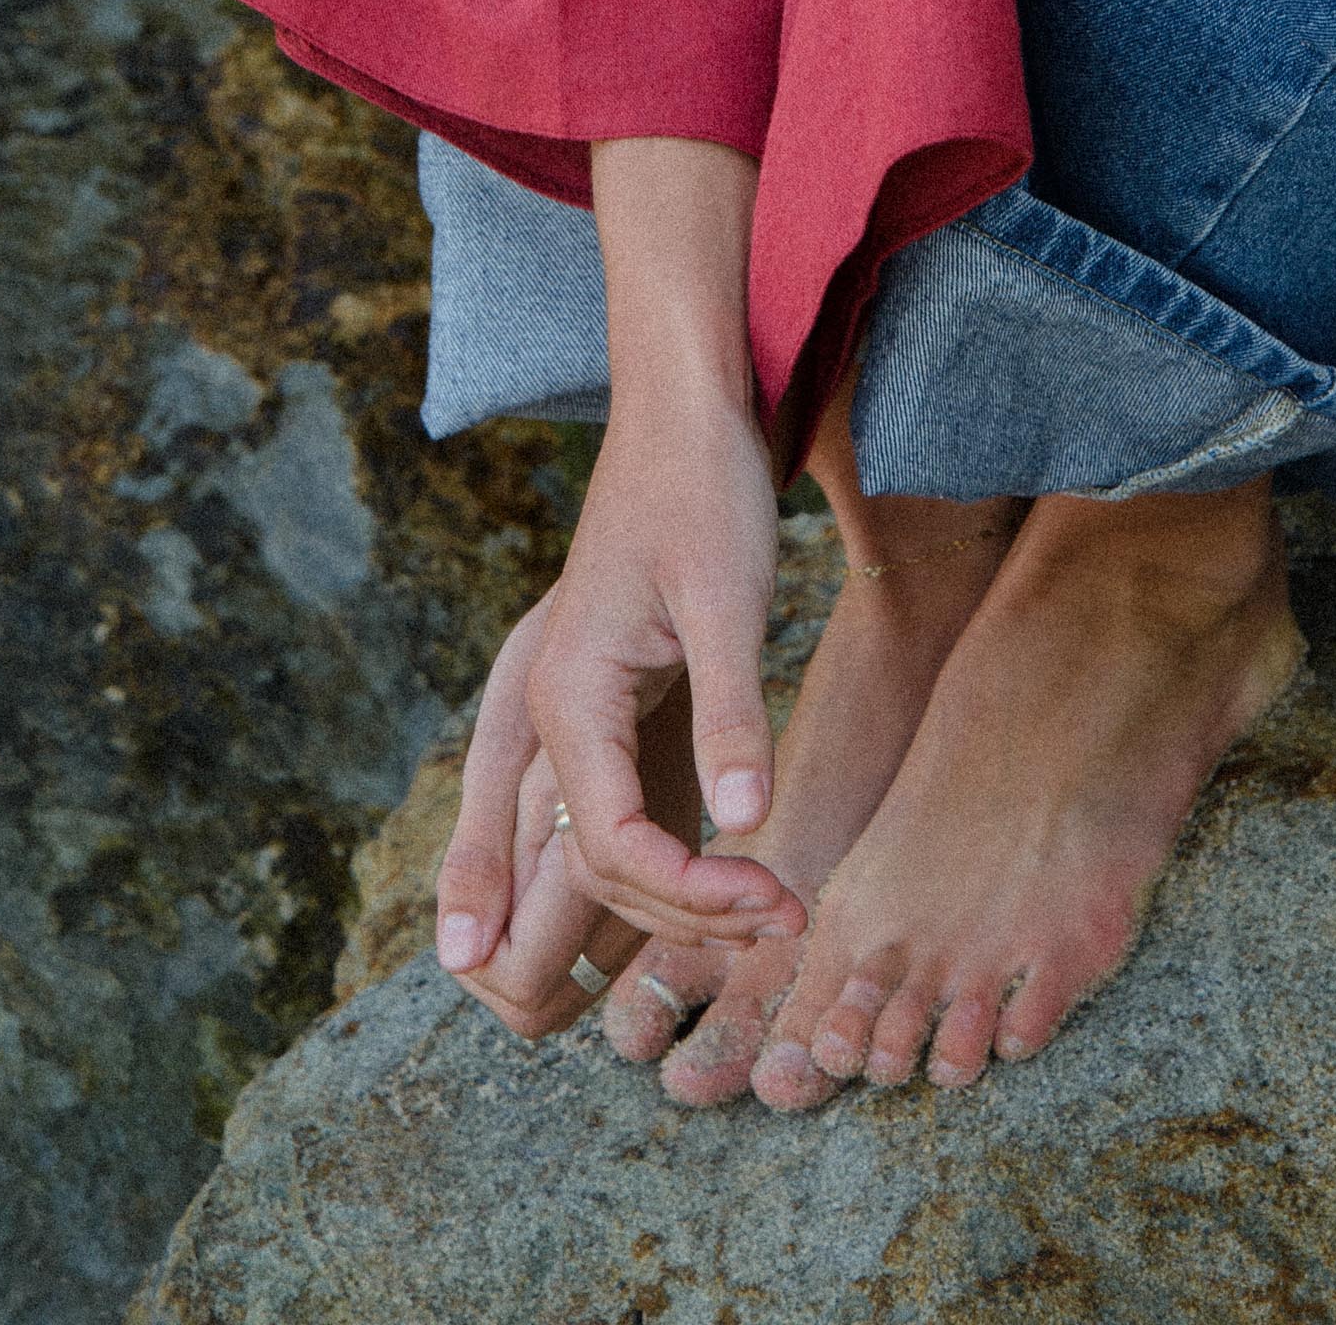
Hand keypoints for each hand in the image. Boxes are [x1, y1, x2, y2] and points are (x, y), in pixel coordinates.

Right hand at [435, 396, 803, 1032]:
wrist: (681, 415)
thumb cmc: (702, 489)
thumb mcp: (729, 595)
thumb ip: (731, 711)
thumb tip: (745, 828)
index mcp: (567, 695)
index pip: (608, 845)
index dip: (690, 892)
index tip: (772, 897)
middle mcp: (551, 721)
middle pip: (585, 876)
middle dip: (680, 920)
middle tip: (783, 920)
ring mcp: (577, 723)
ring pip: (598, 861)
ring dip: (677, 906)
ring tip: (775, 914)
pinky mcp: (615, 717)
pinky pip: (622, 826)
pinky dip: (674, 870)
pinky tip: (738, 887)